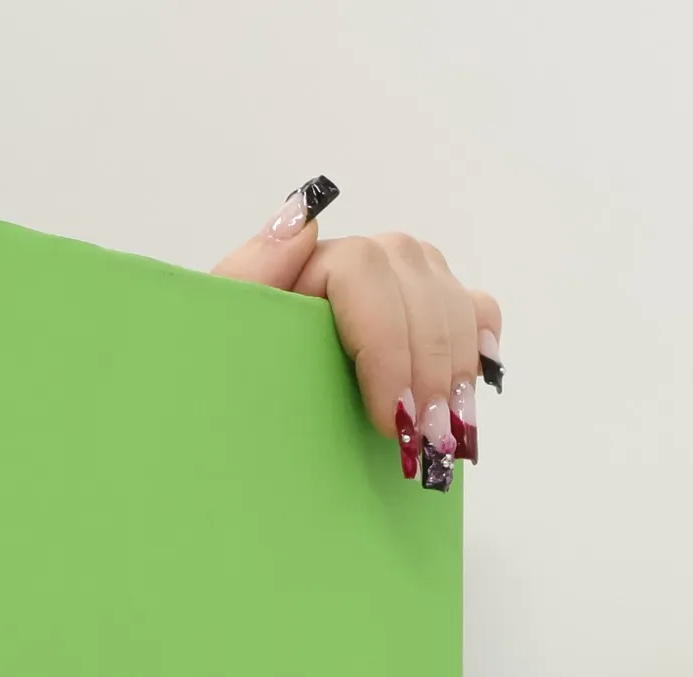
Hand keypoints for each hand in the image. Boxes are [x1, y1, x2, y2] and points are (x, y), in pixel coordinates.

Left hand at [212, 177, 502, 492]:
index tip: (389, 415)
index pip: (364, 270)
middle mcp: (355, 266)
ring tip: (447, 434)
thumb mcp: (215, 342)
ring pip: (449, 297)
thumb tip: (301, 220)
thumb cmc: (218, 389)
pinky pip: (470, 310)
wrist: (233, 432)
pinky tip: (471, 387)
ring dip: (456, 367)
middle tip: (425, 439)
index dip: (386, 341)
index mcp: (303, 265)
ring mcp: (393, 289)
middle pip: (417, 280)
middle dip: (429, 364)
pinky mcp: (421, 320)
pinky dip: (477, 344)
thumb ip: (247, 279)